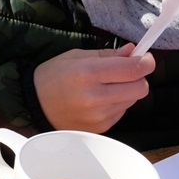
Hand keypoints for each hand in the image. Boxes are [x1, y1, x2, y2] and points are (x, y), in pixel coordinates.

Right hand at [33, 44, 154, 131]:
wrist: (33, 105)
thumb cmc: (52, 77)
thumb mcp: (75, 56)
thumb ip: (107, 54)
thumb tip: (133, 51)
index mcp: (87, 73)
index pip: (134, 69)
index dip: (146, 62)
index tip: (145, 58)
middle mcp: (95, 97)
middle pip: (141, 88)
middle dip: (138, 77)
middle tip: (125, 72)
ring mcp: (98, 116)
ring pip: (133, 100)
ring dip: (126, 91)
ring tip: (105, 87)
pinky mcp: (100, 128)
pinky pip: (121, 112)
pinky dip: (116, 103)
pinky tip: (98, 100)